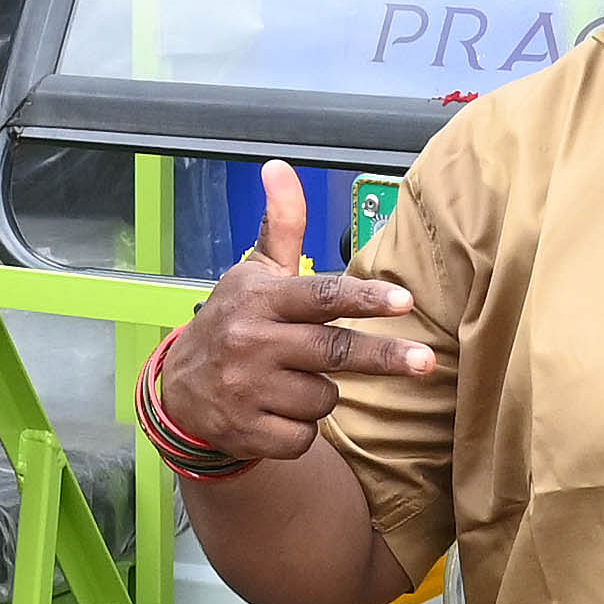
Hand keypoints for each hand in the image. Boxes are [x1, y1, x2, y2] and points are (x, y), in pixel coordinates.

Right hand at [153, 161, 434, 468]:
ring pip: (323, 398)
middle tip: (425, 362)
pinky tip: (279, 412)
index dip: (364, 298)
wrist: (179, 391)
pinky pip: (304, 436)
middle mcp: (252, 342)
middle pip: (334, 350)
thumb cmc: (234, 322)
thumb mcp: (253, 273)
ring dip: (323, 394)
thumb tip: (279, 166)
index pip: (319, 295)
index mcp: (260, 299)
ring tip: (294, 381)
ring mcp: (247, 389)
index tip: (403, 300)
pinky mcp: (247, 431)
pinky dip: (303, 429)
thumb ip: (282, 226)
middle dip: (384, 357)